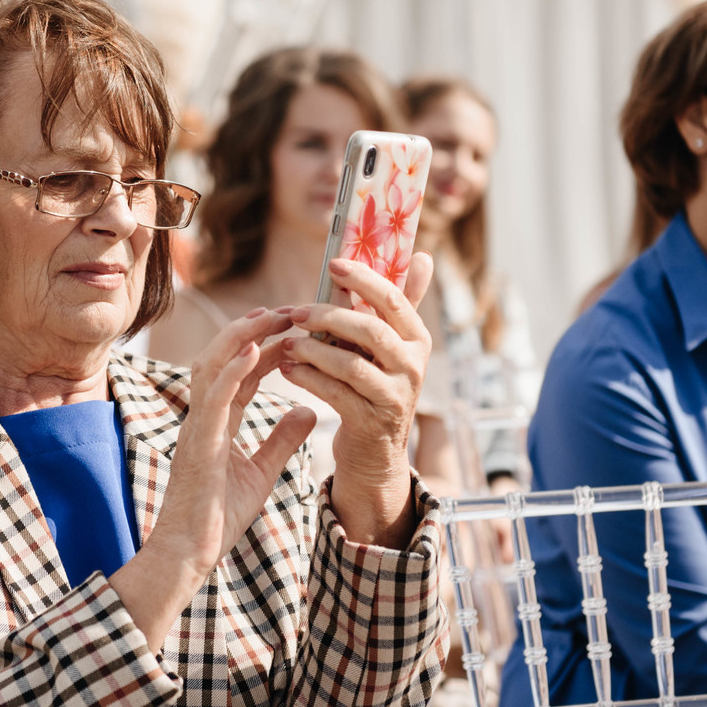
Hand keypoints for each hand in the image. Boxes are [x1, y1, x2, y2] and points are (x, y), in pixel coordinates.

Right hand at [116, 307, 319, 650]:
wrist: (189, 553)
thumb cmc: (217, 518)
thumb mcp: (262, 472)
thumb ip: (282, 439)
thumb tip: (308, 411)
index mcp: (218, 421)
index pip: (242, 371)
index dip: (265, 345)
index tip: (293, 326)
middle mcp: (204, 416)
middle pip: (224, 357)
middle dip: (254, 328)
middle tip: (287, 309)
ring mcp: (198, 426)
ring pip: (213, 365)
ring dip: (242, 336)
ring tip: (272, 314)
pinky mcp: (199, 442)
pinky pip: (214, 396)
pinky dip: (233, 368)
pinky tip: (255, 348)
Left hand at [274, 254, 433, 543]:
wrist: (375, 451)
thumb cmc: (374, 383)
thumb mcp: (390, 345)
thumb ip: (399, 302)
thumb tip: (421, 255)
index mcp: (418, 340)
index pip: (394, 300)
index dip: (363, 279)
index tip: (332, 264)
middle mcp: (414, 367)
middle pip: (371, 331)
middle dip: (329, 316)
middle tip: (296, 311)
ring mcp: (394, 397)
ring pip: (350, 364)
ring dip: (311, 350)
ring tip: (285, 343)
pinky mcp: (370, 422)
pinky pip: (334, 393)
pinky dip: (306, 377)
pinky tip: (286, 368)